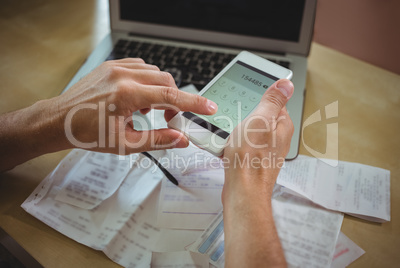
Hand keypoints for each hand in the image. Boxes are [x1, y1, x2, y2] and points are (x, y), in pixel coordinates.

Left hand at [54, 58, 216, 154]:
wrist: (59, 121)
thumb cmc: (86, 134)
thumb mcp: (125, 144)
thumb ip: (158, 140)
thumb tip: (181, 139)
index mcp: (126, 94)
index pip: (170, 96)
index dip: (194, 103)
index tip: (208, 107)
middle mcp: (122, 75)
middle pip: (166, 81)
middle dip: (176, 100)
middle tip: (173, 118)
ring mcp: (116, 68)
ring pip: (154, 72)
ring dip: (161, 90)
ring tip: (152, 110)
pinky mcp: (111, 66)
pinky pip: (140, 67)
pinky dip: (148, 81)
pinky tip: (142, 97)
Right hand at [221, 79, 293, 267]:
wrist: (242, 191)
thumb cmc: (251, 159)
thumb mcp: (260, 120)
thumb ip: (273, 101)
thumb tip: (286, 84)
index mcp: (282, 124)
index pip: (274, 101)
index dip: (259, 97)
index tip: (247, 97)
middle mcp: (276, 137)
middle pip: (258, 115)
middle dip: (243, 114)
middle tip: (234, 117)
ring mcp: (264, 149)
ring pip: (247, 130)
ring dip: (234, 129)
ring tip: (227, 133)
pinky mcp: (252, 158)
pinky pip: (240, 143)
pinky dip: (231, 142)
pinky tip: (225, 145)